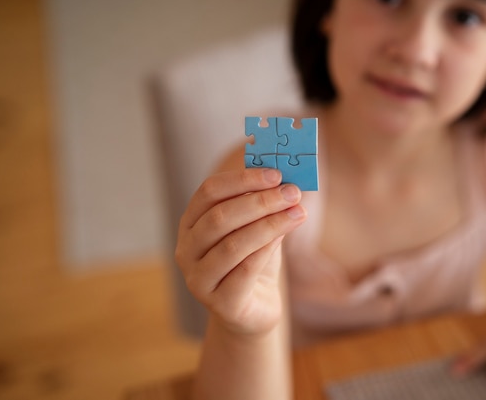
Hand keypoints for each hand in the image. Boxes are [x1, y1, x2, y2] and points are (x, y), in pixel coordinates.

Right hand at [175, 168, 306, 335]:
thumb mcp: (257, 228)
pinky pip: (245, 272)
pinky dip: (267, 250)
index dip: (242, 179)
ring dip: (270, 224)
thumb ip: (263, 206)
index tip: (275, 174)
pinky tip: (285, 237)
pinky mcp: (219, 304)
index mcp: (190, 223)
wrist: (254, 310)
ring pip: (233, 245)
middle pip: (220, 217)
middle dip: (260, 201)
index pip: (209, 192)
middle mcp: (186, 250)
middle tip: (292, 192)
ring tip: (298, 212)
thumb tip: (286, 179)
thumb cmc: (253, 262)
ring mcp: (199, 280)